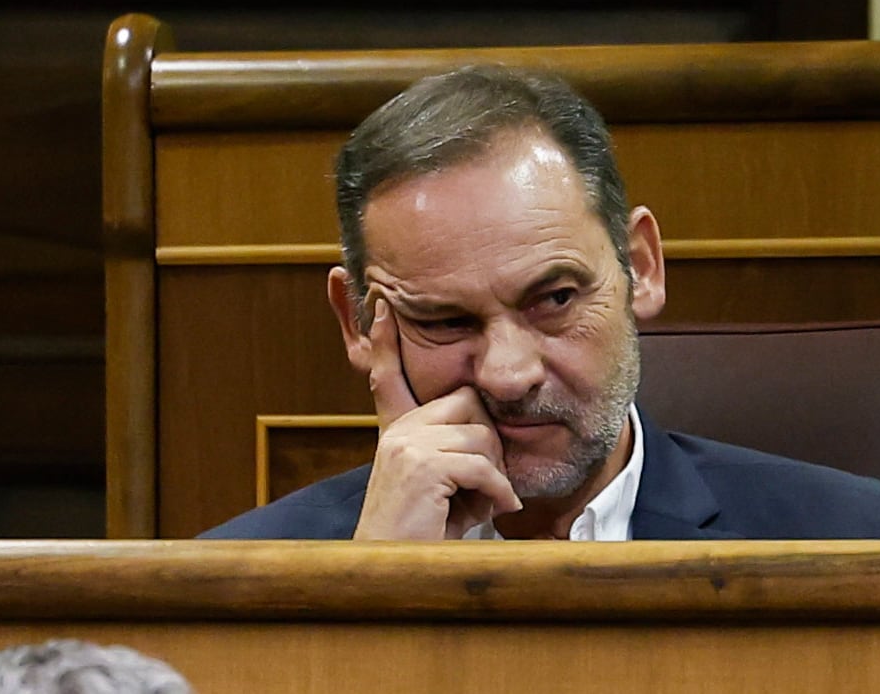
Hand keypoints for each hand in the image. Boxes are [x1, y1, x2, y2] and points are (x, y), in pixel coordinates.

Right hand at [353, 297, 521, 539]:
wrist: (398, 573)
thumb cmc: (429, 535)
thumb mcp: (448, 485)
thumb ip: (461, 452)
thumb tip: (493, 428)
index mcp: (399, 431)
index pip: (389, 376)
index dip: (382, 342)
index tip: (381, 306)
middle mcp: (399, 431)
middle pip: (471, 405)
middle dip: (491, 445)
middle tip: (485, 486)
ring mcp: (406, 444)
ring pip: (482, 436)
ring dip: (495, 476)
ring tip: (480, 504)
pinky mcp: (420, 464)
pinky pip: (482, 464)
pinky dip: (499, 490)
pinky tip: (498, 509)